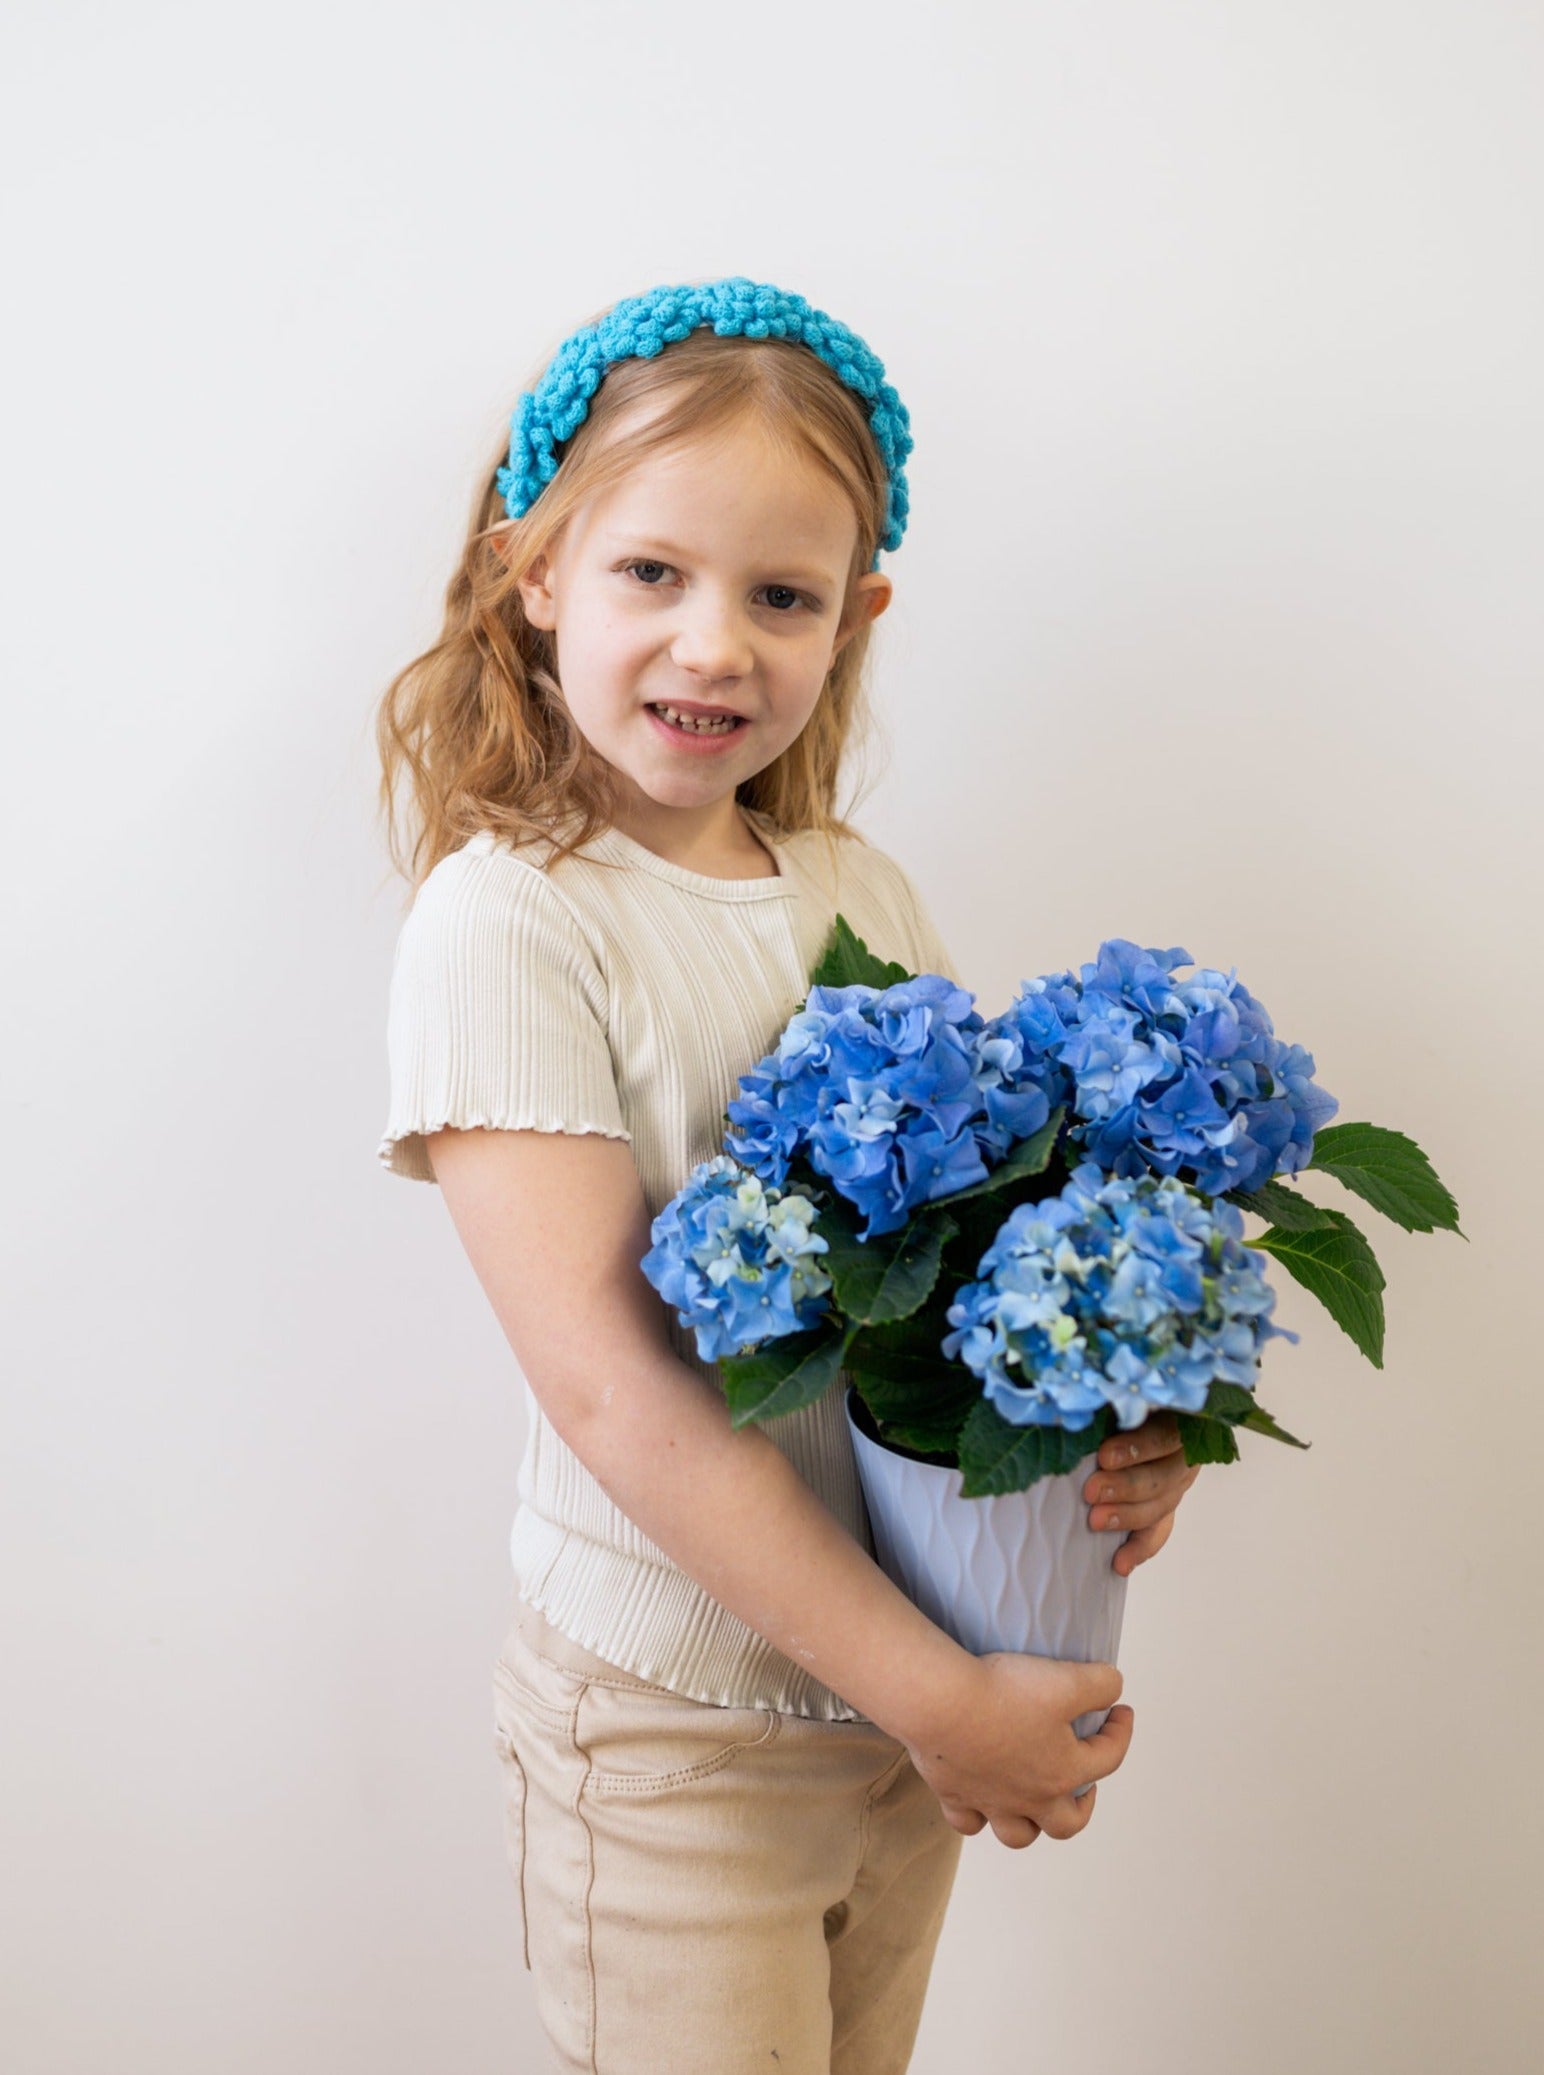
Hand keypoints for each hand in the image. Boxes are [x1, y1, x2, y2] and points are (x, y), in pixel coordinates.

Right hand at [904, 1650, 1133, 1849]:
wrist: (940, 1704)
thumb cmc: (1003, 1694)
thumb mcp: (1066, 1680)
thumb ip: (1100, 1684)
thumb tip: (1113, 1688)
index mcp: (1063, 1772)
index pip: (1109, 1759)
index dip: (1121, 1732)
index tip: (1120, 1709)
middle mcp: (1030, 1798)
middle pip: (1066, 1822)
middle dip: (1082, 1806)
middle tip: (1084, 1783)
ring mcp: (990, 1802)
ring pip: (1018, 1834)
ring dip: (1030, 1824)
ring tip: (1032, 1802)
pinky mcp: (954, 1794)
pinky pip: (967, 1822)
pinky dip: (977, 1817)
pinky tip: (979, 1799)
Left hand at [1083, 1409, 1201, 1574]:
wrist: (1125, 1407)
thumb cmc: (1115, 1393)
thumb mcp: (1116, 1391)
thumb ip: (1109, 1399)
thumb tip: (1076, 1402)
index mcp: (1178, 1416)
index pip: (1166, 1435)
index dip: (1138, 1448)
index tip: (1104, 1456)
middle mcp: (1184, 1451)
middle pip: (1165, 1476)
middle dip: (1126, 1487)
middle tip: (1091, 1491)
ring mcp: (1177, 1479)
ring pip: (1162, 1505)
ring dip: (1128, 1516)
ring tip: (1095, 1521)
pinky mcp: (1165, 1503)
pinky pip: (1159, 1529)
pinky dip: (1140, 1548)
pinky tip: (1120, 1564)